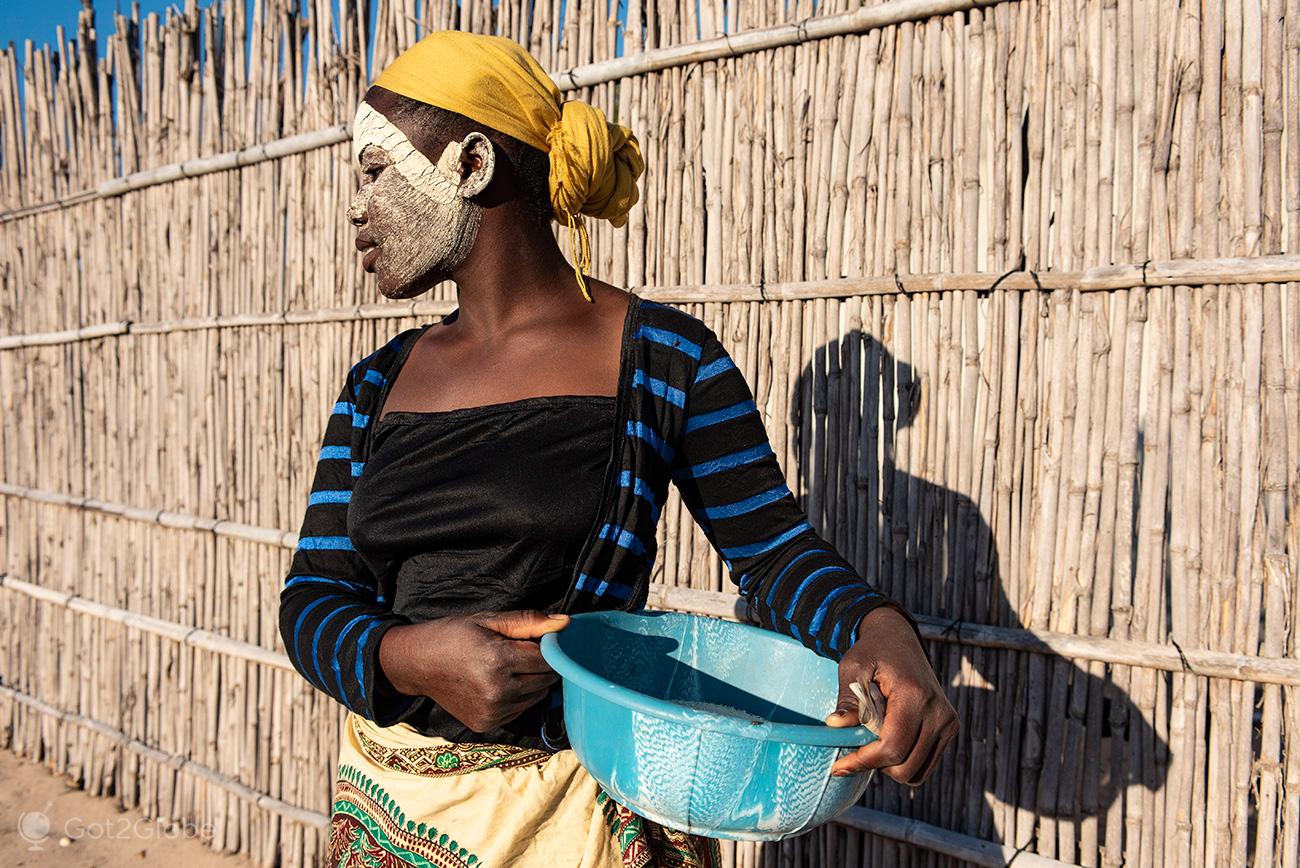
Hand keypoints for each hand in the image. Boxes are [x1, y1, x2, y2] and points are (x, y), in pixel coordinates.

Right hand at [378, 610, 568, 731]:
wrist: (417, 663)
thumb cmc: (454, 635)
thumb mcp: (489, 620)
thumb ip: (529, 622)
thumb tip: (566, 623)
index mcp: (498, 661)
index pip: (549, 658)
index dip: (548, 646)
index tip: (539, 637)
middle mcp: (497, 691)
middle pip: (546, 679)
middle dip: (542, 664)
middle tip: (521, 651)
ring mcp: (492, 712)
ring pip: (537, 696)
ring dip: (532, 682)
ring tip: (509, 666)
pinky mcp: (487, 724)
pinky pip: (521, 710)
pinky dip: (519, 697)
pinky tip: (500, 683)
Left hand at [824, 605, 957, 785]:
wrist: (898, 638)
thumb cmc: (872, 652)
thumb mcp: (853, 667)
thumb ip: (848, 699)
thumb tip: (835, 725)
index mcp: (915, 695)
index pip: (892, 747)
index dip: (863, 761)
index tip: (838, 767)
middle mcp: (939, 712)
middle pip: (905, 767)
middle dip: (874, 765)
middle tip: (854, 750)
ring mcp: (948, 722)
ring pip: (916, 772)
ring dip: (889, 766)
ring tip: (871, 743)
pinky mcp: (950, 728)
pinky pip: (924, 764)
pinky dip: (902, 762)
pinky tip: (886, 742)